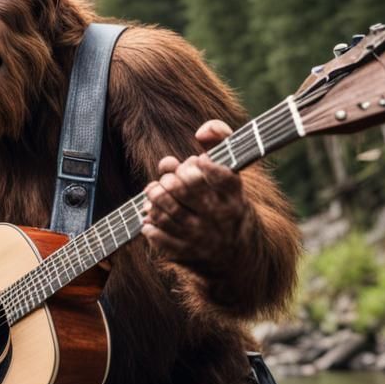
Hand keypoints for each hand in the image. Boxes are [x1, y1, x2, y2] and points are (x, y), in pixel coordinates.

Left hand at [141, 120, 251, 277]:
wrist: (234, 253)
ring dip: (154, 199)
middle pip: (184, 191)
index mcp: (234, 195)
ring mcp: (202, 237)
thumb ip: (222, 142)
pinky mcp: (187, 253)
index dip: (201, 164)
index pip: (218, 175)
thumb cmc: (226, 201)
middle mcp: (219, 217)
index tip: (197, 161)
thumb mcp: (231, 172)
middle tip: (165, 179)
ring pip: (168, 213)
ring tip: (153, 193)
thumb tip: (203, 129)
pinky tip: (150, 218)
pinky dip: (150, 226)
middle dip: (168, 180)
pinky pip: (160, 239)